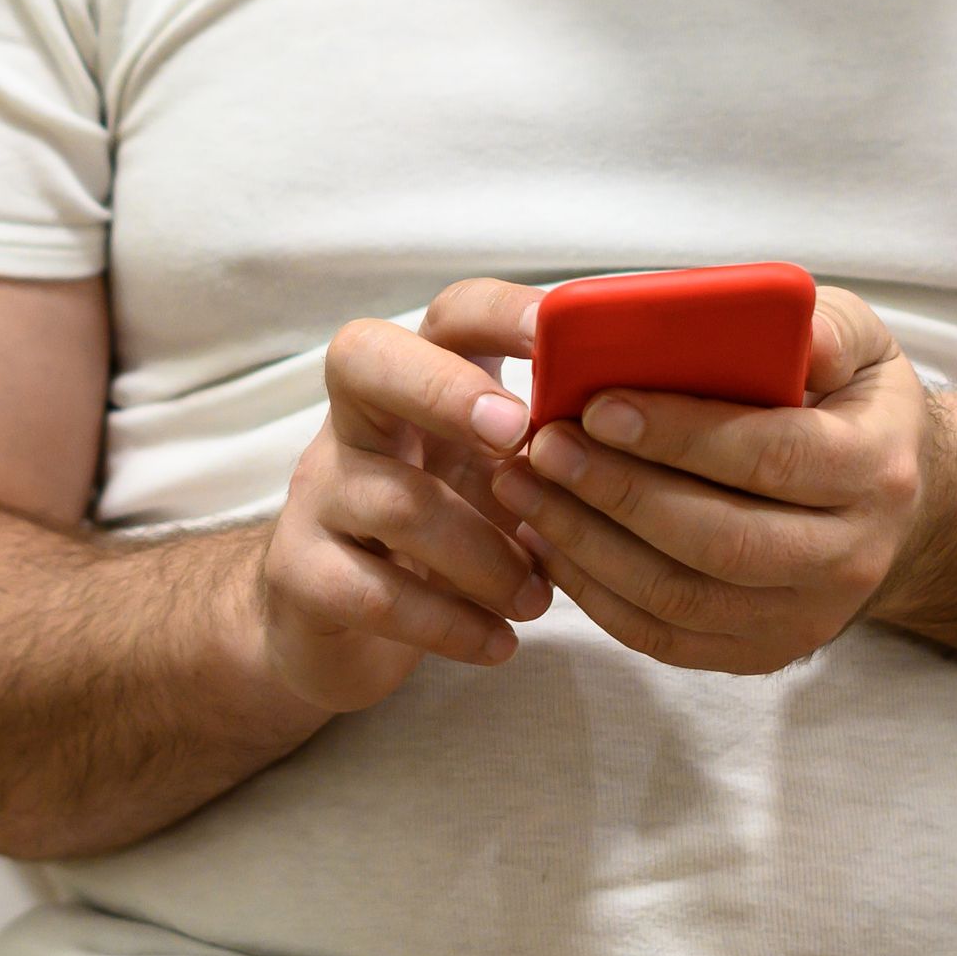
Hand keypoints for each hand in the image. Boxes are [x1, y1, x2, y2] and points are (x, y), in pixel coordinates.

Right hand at [256, 279, 554, 711]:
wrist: (332, 624)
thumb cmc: (445, 529)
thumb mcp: (493, 476)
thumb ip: (549, 447)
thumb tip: (655, 431)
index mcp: (418, 381)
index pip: (449, 314)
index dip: (500, 313)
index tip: (559, 329)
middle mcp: (355, 421)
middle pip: (366, 360)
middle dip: (447, 391)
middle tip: (520, 435)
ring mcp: (319, 493)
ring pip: (395, 501)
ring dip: (484, 554)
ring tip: (539, 598)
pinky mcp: (302, 573)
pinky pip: (372, 592)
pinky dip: (449, 624)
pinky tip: (500, 643)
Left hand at [489, 287, 936, 674]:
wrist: (898, 508)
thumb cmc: (852, 406)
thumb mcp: (861, 345)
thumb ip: (824, 325)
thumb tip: (789, 326)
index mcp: (874, 470)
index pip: (771, 457)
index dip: (680, 435)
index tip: (598, 405)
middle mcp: (849, 557)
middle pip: (717, 540)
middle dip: (616, 493)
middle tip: (541, 446)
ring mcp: (804, 618)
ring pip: (678, 597)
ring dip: (586, 544)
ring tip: (522, 488)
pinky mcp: (759, 652)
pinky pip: (661, 636)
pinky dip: (593, 593)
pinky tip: (547, 539)